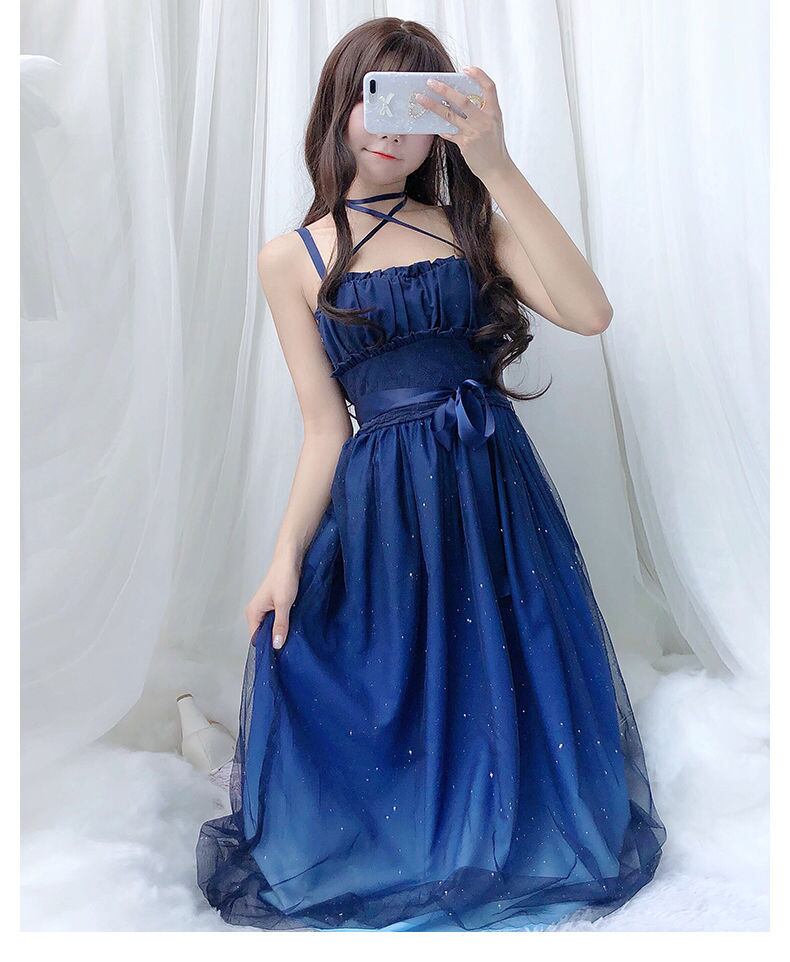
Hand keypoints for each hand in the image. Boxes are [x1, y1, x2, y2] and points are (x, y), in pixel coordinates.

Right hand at [245, 557, 300, 648]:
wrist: (291, 559)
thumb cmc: (284, 577)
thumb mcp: (283, 604)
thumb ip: (280, 625)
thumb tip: (276, 645)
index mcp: (253, 613)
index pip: (256, 638)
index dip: (267, 647)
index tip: (280, 656)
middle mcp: (257, 612)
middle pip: (263, 634)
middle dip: (275, 640)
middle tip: (290, 649)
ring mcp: (266, 609)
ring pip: (272, 627)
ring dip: (281, 632)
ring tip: (293, 639)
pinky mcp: (275, 605)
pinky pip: (278, 620)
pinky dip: (285, 624)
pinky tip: (294, 627)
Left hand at [415, 66, 512, 182]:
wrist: (497, 169)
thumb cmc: (494, 146)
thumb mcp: (494, 125)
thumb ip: (481, 113)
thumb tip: (461, 102)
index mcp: (494, 112)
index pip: (489, 87)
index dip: (478, 75)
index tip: (466, 69)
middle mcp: (485, 120)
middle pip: (463, 100)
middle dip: (445, 90)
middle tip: (431, 82)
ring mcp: (474, 132)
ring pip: (450, 115)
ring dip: (433, 106)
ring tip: (420, 99)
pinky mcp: (465, 144)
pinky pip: (449, 132)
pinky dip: (442, 128)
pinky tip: (434, 126)